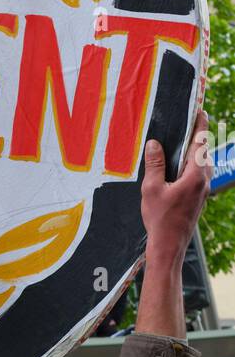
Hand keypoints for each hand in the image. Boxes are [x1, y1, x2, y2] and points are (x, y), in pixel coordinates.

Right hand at [141, 109, 209, 265]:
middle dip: (196, 137)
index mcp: (195, 175)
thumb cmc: (160, 219)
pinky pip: (197, 175)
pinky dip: (190, 166)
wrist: (169, 245)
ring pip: (202, 164)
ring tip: (180, 144)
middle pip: (203, 152)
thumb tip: (155, 144)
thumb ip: (154, 164)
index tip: (201, 110)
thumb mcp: (152, 188)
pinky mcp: (198, 198)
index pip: (201, 143)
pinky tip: (177, 168)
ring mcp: (203, 191)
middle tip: (186, 124)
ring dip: (193, 153)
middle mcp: (204, 181)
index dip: (201, 125)